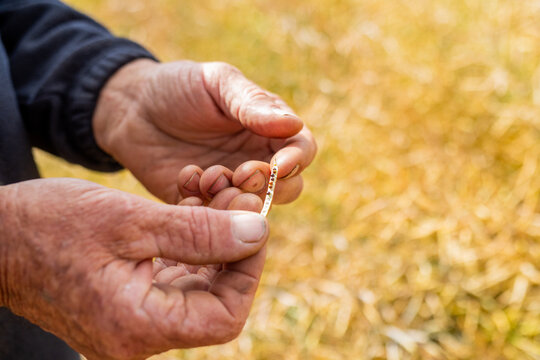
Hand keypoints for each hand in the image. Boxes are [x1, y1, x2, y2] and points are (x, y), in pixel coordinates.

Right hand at [0, 178, 267, 359]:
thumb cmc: (48, 225)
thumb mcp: (131, 220)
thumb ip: (199, 232)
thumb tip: (257, 234)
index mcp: (138, 325)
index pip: (225, 316)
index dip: (249, 270)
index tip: (254, 224)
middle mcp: (137, 334)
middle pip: (214, 300)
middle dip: (233, 247)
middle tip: (236, 199)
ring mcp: (131, 320)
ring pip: (196, 284)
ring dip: (212, 239)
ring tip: (213, 194)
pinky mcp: (125, 302)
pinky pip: (173, 277)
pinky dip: (188, 244)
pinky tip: (189, 207)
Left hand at [93, 59, 316, 203]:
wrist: (132, 109)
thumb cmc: (179, 87)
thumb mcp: (217, 83)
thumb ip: (252, 104)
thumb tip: (294, 124)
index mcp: (269, 129)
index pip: (301, 149)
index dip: (297, 160)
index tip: (279, 165)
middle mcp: (257, 160)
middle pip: (287, 187)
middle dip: (267, 186)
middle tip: (239, 174)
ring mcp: (231, 186)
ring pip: (253, 208)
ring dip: (236, 200)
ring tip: (207, 179)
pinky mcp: (203, 204)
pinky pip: (216, 218)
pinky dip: (206, 207)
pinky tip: (186, 183)